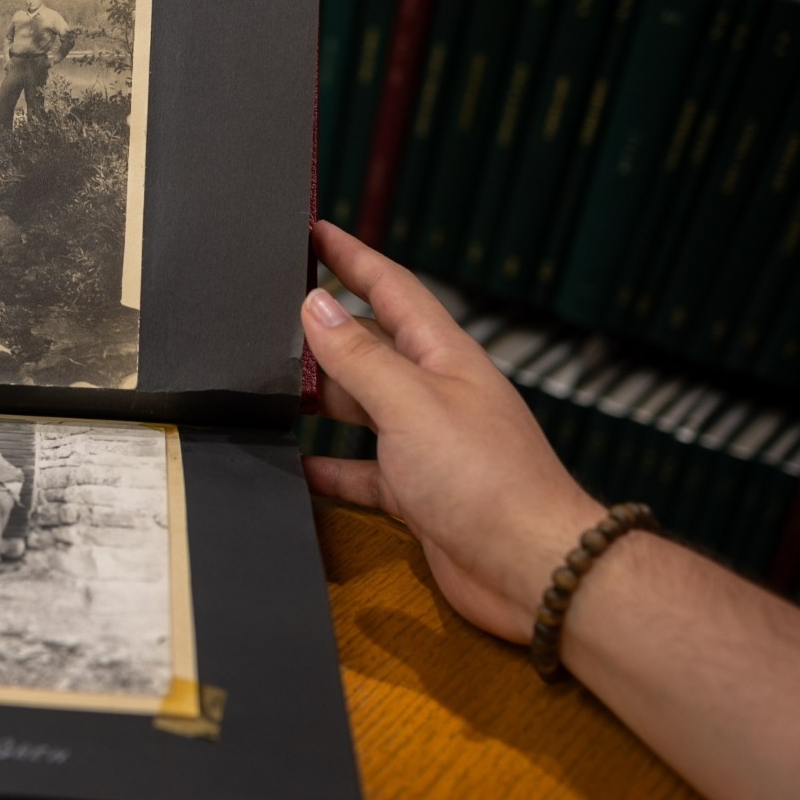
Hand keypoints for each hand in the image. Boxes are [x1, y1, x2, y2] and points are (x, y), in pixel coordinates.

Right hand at [300, 221, 602, 642]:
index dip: (353, 257)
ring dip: (320, 401)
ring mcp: (427, 444)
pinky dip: (330, 468)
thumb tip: (315, 305)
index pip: (392, 289)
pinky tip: (298, 468)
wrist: (531, 569)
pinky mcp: (418, 494)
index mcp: (443, 357)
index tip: (315, 230)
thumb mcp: (410, 404)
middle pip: (370, 348)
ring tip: (270, 392)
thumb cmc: (483, 478)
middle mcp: (436, 393)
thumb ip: (359, 356)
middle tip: (268, 324)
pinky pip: (362, 471)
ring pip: (362, 408)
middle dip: (323, 334)